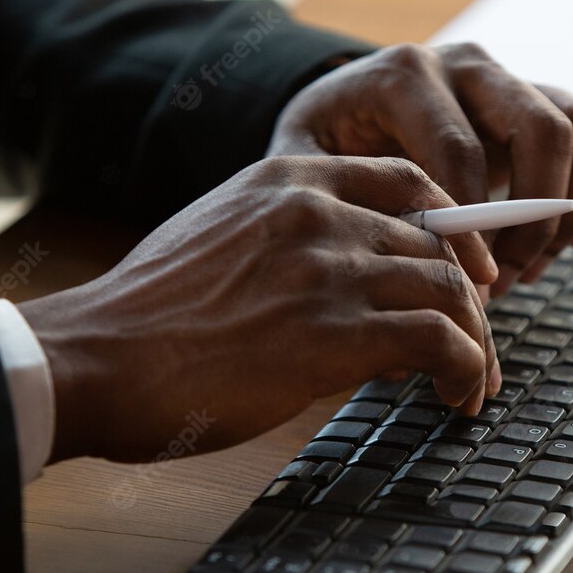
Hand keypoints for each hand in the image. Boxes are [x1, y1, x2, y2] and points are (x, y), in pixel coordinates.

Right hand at [19, 156, 499, 463]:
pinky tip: (456, 397)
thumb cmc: (146, 312)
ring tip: (471, 383)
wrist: (96, 357)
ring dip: (475, 344)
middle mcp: (318, 211)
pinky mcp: (335, 332)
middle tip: (476, 345)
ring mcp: (328, 269)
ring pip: (450, 291)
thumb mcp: (219, 234)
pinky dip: (463, 370)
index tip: (470, 267)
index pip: (408, 180)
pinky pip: (438, 339)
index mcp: (288, 176)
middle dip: (471, 301)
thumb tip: (350, 279)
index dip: (456, 226)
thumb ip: (289, 236)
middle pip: (439, 245)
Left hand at [269, 43, 572, 295]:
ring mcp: (513, 78)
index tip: (472, 283)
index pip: (461, 151)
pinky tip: (572, 239)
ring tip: (533, 263)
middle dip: (535, 218)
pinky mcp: (545, 99)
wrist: (344, 105)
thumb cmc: (327, 144)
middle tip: (507, 276)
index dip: (475, 228)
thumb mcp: (304, 168)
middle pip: (543, 127)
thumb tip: (391, 296)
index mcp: (405, 75)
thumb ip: (338, 217)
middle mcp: (468, 66)